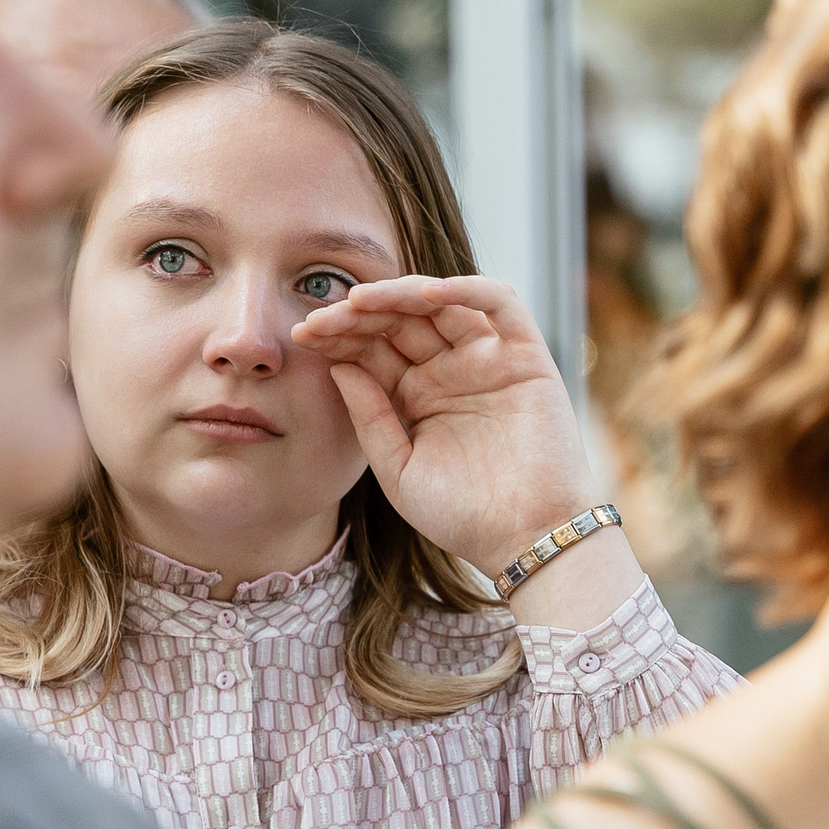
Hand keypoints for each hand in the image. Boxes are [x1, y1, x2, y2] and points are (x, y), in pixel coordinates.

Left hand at [291, 275, 603, 576]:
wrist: (525, 540)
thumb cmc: (462, 516)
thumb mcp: (398, 468)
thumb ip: (370, 419)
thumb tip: (338, 366)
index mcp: (417, 396)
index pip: (373, 349)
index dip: (339, 337)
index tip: (302, 336)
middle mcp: (450, 371)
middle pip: (400, 321)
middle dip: (360, 314)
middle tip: (322, 316)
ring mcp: (488, 360)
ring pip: (441, 304)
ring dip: (400, 294)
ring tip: (361, 300)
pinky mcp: (527, 356)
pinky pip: (500, 304)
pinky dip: (466, 288)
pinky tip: (424, 293)